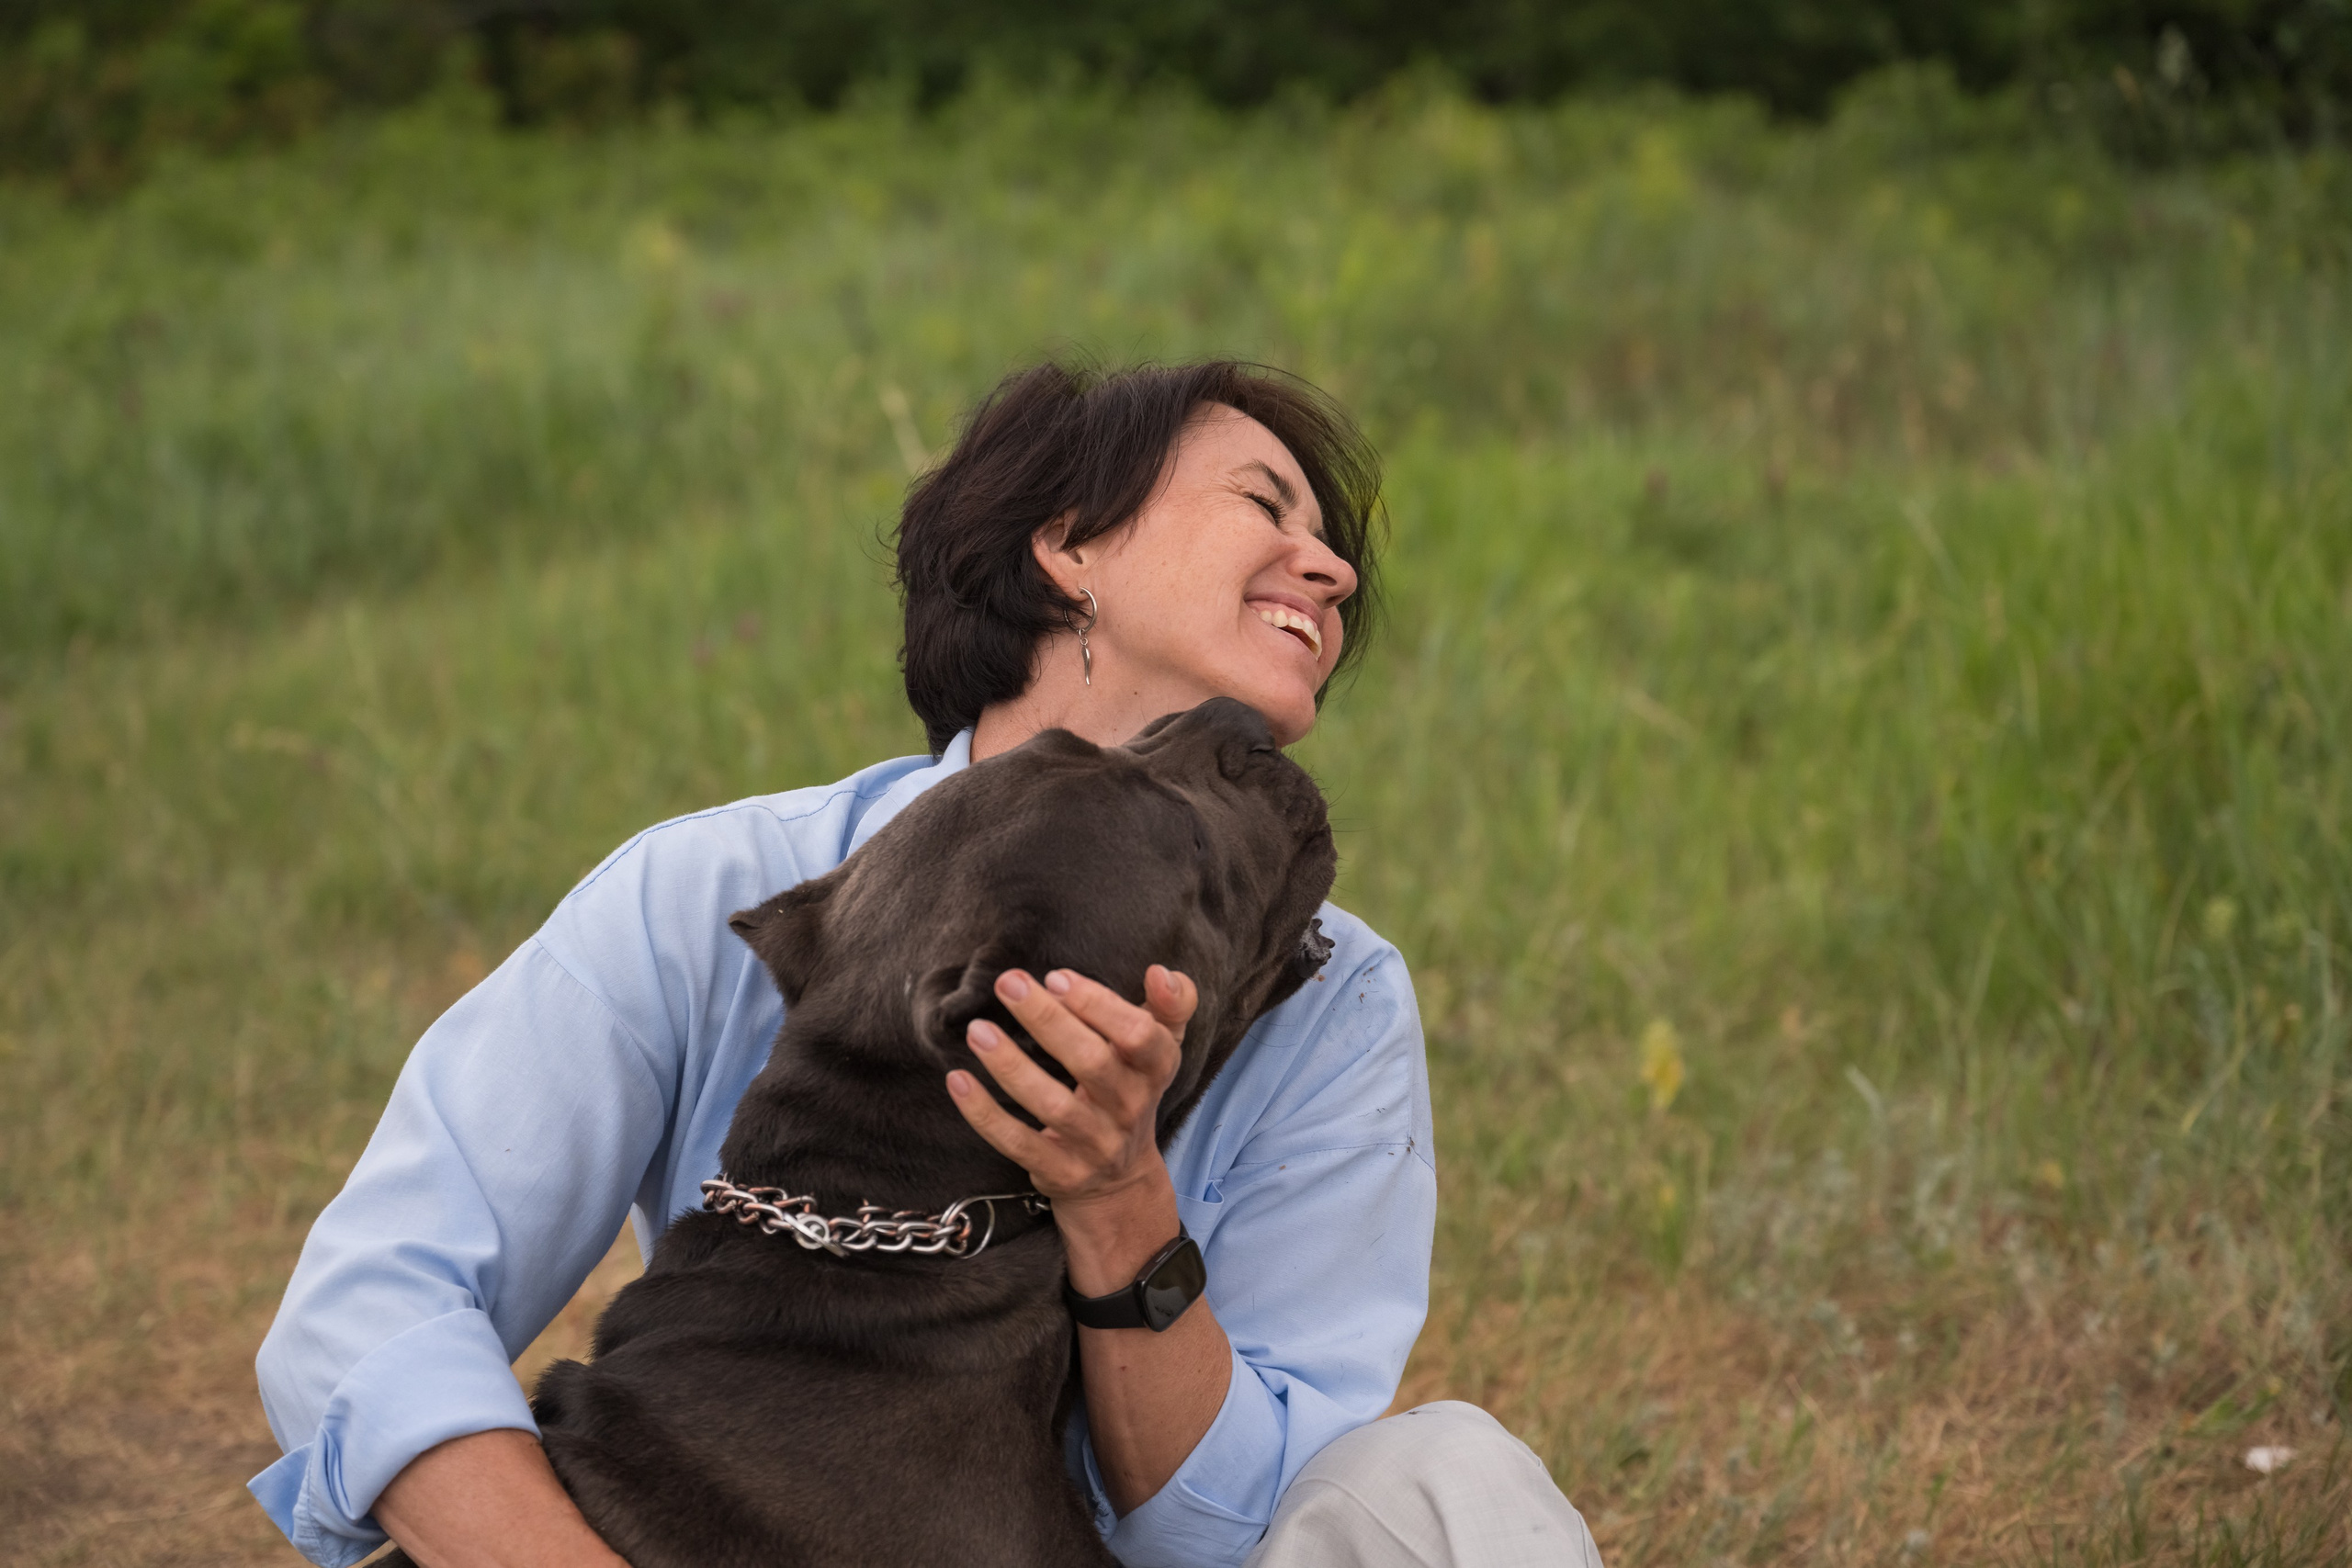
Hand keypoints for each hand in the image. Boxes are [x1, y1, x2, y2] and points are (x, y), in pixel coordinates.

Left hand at [946, 964, 1196, 1211]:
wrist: (1119, 1179)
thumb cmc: (1129, 1089)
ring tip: (977, 1029)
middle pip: (1092, 1063)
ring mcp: (1095, 1144)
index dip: (1100, 1005)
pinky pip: (1018, 1143)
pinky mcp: (1060, 1171)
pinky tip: (958, 1080)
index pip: (1139, 1035)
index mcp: (1155, 1069)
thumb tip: (1163, 972)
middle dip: (1047, 1020)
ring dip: (1011, 1065)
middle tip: (1009, 983)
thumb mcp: (1159, 1048)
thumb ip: (1170, 1005)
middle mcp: (1130, 1108)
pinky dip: (985, 1114)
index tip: (1057, 977)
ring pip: (1052, 1105)